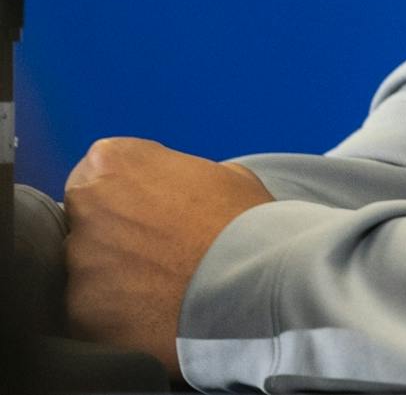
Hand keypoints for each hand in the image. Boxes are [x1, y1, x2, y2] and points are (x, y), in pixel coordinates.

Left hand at [64, 137, 273, 376]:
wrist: (255, 284)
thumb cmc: (245, 222)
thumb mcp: (221, 175)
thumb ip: (176, 177)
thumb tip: (169, 195)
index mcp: (113, 161)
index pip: (101, 173)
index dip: (130, 193)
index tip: (153, 209)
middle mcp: (85, 205)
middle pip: (87, 219)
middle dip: (115, 233)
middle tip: (158, 250)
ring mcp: (79, 260)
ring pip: (87, 268)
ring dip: (115, 276)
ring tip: (162, 286)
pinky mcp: (79, 309)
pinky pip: (91, 311)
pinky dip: (116, 315)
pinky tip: (154, 313)